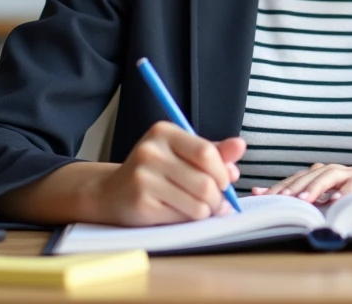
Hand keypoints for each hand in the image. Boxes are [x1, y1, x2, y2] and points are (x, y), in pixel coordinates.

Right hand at [89, 121, 245, 225]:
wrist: (111, 193)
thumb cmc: (156, 171)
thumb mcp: (182, 153)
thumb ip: (214, 151)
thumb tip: (240, 146)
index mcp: (164, 132)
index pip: (207, 153)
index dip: (223, 172)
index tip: (224, 182)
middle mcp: (151, 152)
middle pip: (206, 182)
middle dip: (219, 198)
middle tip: (216, 202)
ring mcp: (143, 178)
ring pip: (198, 204)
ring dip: (207, 212)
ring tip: (201, 209)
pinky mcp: (140, 204)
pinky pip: (182, 218)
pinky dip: (189, 220)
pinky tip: (180, 213)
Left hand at [251, 165, 351, 206]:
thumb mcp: (342, 208)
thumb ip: (321, 206)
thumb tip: (290, 214)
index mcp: (331, 177)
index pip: (300, 178)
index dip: (279, 185)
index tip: (257, 195)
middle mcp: (342, 172)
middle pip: (311, 172)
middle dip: (291, 184)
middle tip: (275, 199)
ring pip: (331, 173)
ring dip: (315, 185)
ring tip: (302, 199)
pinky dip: (345, 190)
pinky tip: (335, 201)